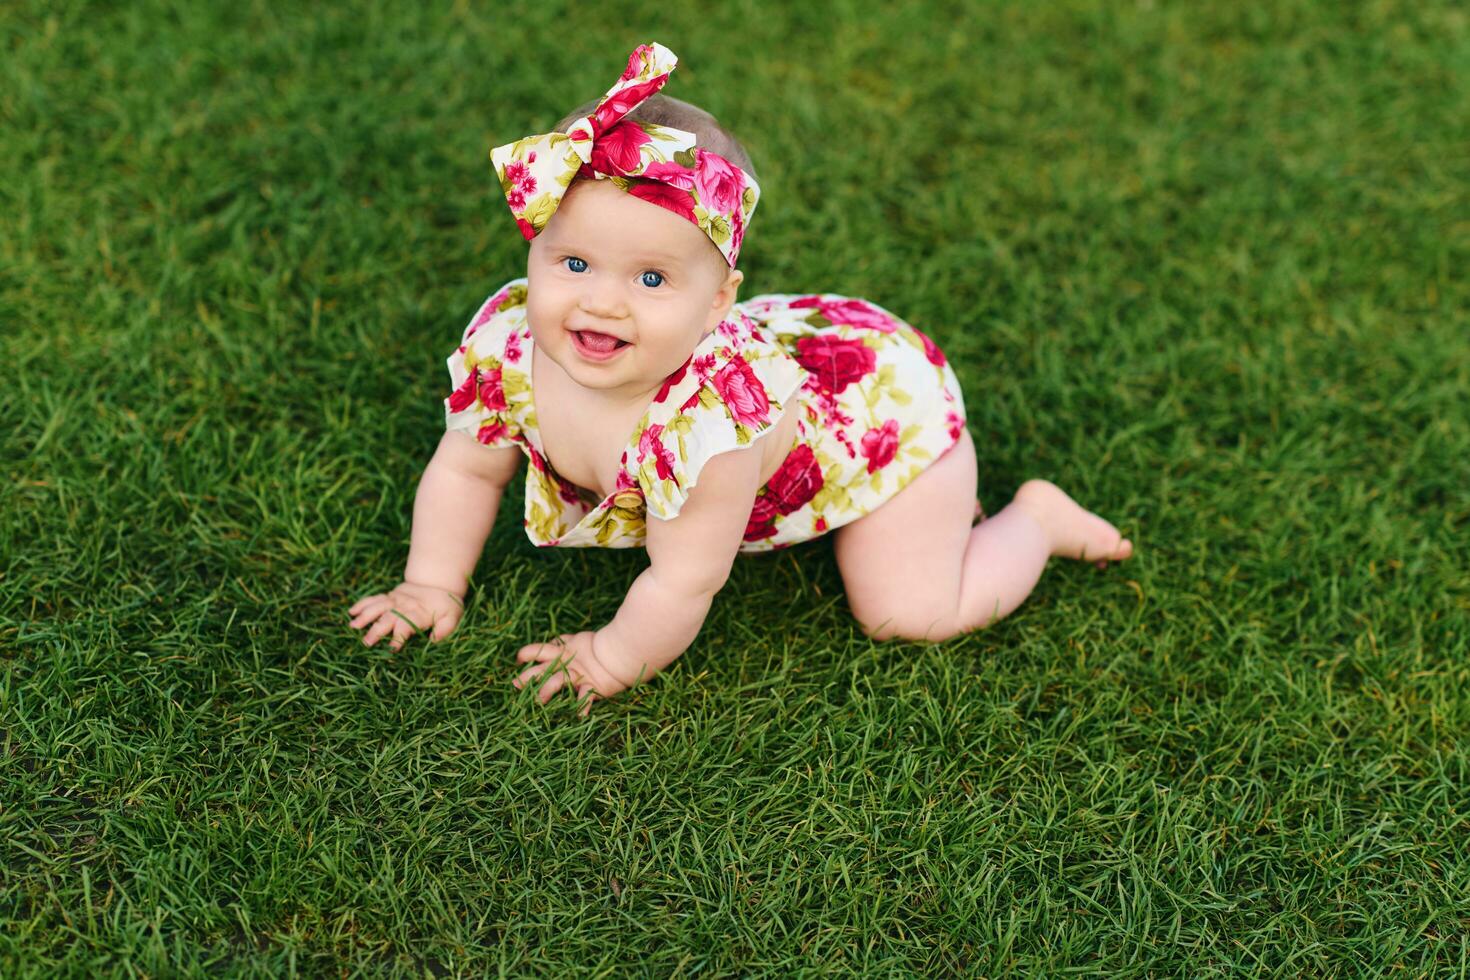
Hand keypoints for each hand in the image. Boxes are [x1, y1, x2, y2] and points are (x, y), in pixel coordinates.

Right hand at [349, 582, 464, 649]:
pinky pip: (374, 598)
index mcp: (419, 613)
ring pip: (378, 607)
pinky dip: (363, 603)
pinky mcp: (389, 596)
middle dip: (377, 630)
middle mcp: (404, 606)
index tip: (392, 648)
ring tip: (353, 626)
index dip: (399, 637)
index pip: (407, 625)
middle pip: (388, 618)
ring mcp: (395, 600)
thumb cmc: (446, 605)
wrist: (438, 584)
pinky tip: (351, 611)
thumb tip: (435, 640)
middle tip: (366, 642)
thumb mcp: (453, 616)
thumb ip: (445, 628)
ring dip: (365, 616)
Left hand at [514, 631, 633, 715]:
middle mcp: (568, 664)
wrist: (625, 649)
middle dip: (528, 676)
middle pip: (543, 668)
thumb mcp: (581, 642)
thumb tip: (554, 642)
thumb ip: (567, 642)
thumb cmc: (605, 646)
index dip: (529, 652)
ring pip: (558, 681)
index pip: (542, 649)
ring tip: (538, 701)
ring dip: (546, 691)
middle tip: (514, 684)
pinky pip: (586, 697)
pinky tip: (578, 717)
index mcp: (564, 651)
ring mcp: (579, 675)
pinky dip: (582, 707)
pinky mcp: (592, 686)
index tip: (519, 658)